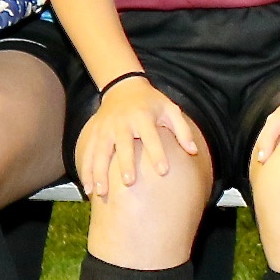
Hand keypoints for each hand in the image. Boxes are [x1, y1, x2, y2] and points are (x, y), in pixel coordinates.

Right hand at [71, 75, 200, 197]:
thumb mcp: (170, 109)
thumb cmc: (151, 103)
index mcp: (143, 117)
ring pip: (100, 152)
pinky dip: (86, 170)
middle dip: (125, 163)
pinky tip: (88, 188)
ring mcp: (105, 128)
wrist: (123, 87)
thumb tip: (193, 151)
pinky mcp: (94, 133)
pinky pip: (87, 153)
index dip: (158, 153)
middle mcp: (122, 122)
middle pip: (123, 145)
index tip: (163, 171)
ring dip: (99, 172)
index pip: (152, 136)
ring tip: (101, 192)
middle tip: (129, 183)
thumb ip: (183, 130)